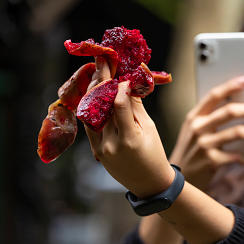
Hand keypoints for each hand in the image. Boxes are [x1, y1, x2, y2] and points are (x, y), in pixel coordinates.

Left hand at [84, 57, 174, 197]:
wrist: (148, 183)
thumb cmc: (154, 153)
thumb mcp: (150, 128)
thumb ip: (136, 105)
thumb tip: (129, 81)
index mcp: (129, 139)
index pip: (119, 105)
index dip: (120, 85)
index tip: (123, 72)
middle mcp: (110, 144)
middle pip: (100, 105)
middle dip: (101, 80)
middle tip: (102, 61)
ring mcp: (99, 148)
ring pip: (90, 112)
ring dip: (93, 91)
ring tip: (98, 73)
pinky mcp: (94, 150)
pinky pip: (89, 124)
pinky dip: (92, 106)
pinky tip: (95, 92)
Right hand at [168, 75, 243, 189]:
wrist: (175, 179)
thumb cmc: (190, 151)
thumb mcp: (193, 131)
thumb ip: (210, 119)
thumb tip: (240, 106)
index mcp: (194, 117)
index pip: (213, 96)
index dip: (230, 86)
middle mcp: (198, 128)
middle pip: (229, 112)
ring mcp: (204, 145)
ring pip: (237, 132)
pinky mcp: (211, 161)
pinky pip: (235, 156)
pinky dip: (242, 157)